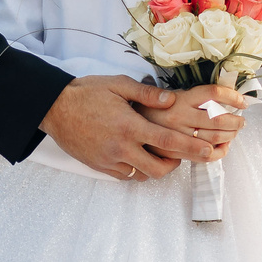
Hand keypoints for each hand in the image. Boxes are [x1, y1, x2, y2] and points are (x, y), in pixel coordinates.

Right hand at [40, 75, 245, 180]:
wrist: (55, 109)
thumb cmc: (86, 93)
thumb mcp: (118, 85)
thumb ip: (147, 94)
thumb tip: (171, 100)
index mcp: (129, 125)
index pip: (168, 142)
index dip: (190, 148)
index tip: (207, 152)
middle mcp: (121, 146)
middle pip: (158, 168)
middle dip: (174, 166)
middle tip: (178, 156)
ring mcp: (109, 159)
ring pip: (141, 175)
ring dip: (153, 168)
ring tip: (156, 154)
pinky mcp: (99, 166)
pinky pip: (124, 175)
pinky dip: (134, 170)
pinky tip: (135, 156)